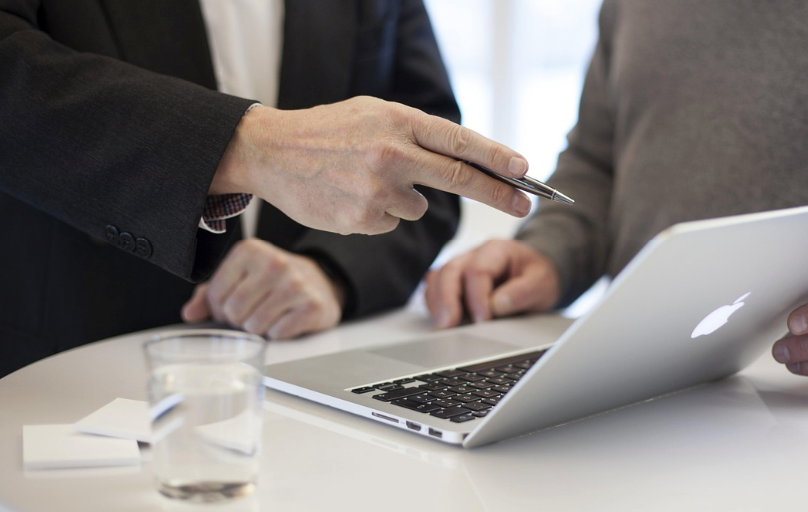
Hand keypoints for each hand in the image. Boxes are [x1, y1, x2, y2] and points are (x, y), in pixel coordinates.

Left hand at [181, 239, 344, 338]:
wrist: (319, 282)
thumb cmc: (272, 281)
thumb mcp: (240, 278)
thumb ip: (209, 294)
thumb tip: (189, 314)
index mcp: (250, 251)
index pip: (215, 295)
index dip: (220, 309)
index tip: (233, 305)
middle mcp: (273, 262)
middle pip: (234, 312)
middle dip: (239, 320)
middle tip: (251, 313)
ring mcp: (295, 284)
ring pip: (254, 326)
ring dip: (258, 329)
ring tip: (269, 315)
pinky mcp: (312, 305)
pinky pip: (278, 333)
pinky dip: (278, 333)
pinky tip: (286, 319)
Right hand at [210, 96, 532, 234]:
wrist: (271, 152)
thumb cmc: (328, 131)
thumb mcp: (374, 114)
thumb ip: (416, 134)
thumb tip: (463, 160)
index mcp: (398, 121)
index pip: (460, 142)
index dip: (497, 158)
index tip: (525, 170)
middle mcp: (392, 154)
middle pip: (460, 179)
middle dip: (499, 193)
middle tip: (525, 203)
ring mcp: (377, 190)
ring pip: (418, 206)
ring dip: (405, 198)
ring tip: (365, 179)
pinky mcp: (363, 219)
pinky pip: (392, 222)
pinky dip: (379, 213)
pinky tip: (351, 195)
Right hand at [424, 240, 559, 327]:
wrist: (535, 275)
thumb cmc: (537, 277)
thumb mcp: (542, 283)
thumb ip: (523, 292)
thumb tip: (497, 305)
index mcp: (497, 250)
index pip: (478, 270)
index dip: (477, 297)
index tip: (483, 320)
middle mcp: (474, 254)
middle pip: (450, 270)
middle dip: (447, 299)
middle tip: (448, 324)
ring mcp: (461, 266)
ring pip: (437, 278)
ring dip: (437, 302)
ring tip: (442, 325)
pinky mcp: (454, 281)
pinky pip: (435, 288)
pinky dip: (434, 303)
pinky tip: (441, 319)